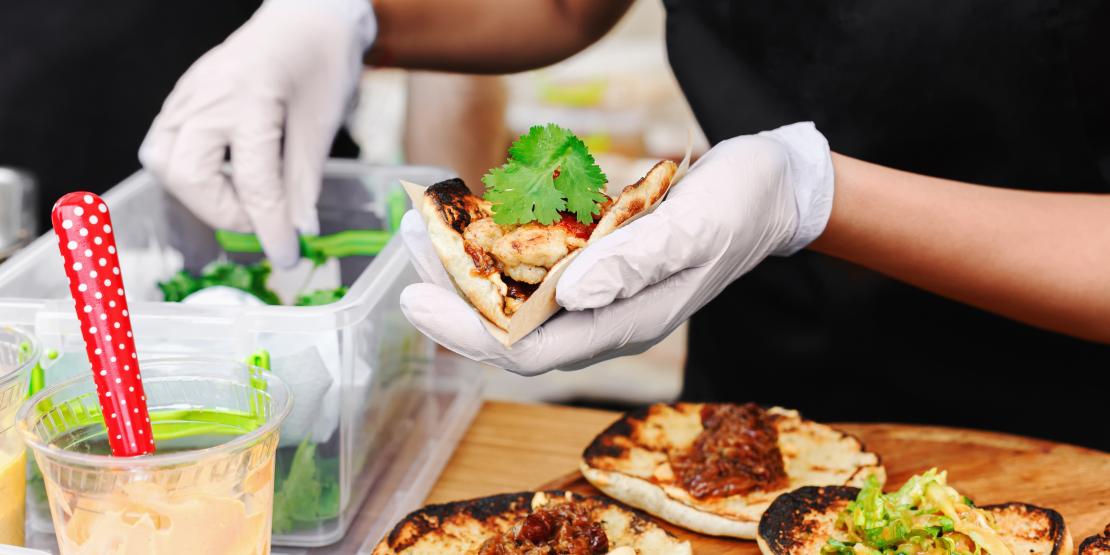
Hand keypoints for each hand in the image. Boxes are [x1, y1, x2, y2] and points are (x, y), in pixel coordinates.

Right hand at [139, 0, 375, 267]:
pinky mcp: (182, 95)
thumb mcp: (323, 125)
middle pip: (188, 174)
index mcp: (252, 100)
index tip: (287, 256)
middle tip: (263, 222)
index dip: (270, 228)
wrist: (307, 16)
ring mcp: (188, 93)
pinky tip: (225, 176)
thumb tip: (298, 230)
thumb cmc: (322, 61)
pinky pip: (164, 141)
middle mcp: (209, 96)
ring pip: (163, 160)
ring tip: (242, 200)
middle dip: (225, 212)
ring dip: (199, 194)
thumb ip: (304, 181)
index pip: (254, 182)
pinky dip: (189, 171)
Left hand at [399, 122, 834, 374]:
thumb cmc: (740, 207)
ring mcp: (605, 293)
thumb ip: (634, 262)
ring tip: (428, 236)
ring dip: (472, 275)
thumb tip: (569, 292)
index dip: (467, 333)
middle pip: (514, 331)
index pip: (530, 351)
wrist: (774, 191)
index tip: (416, 300)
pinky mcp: (604, 265)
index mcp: (626, 323)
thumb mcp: (692, 227)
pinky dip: (506, 253)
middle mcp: (607, 317)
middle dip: (455, 302)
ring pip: (523, 302)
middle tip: (408, 256)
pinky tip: (481, 227)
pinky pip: (542, 272)